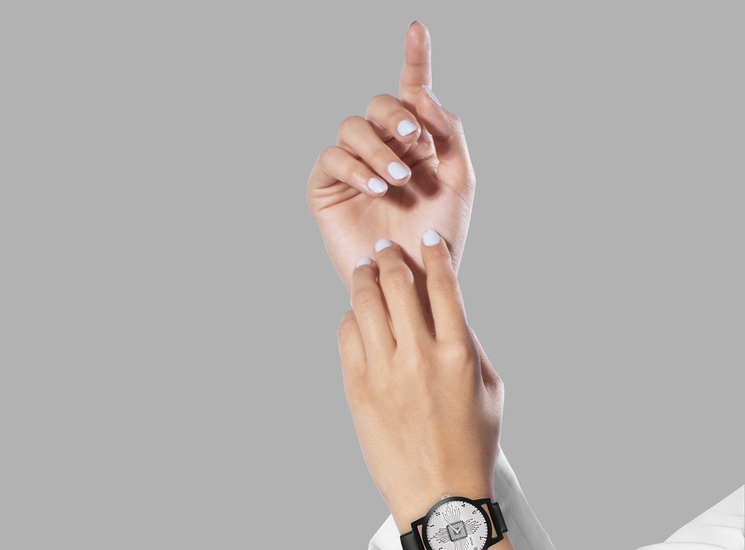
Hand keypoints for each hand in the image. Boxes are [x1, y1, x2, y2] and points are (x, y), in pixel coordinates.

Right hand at [308, 22, 474, 288]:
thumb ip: (448, 133)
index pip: (412, 94)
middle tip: (413, 141)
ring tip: (397, 180)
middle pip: (379, 105)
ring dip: (378, 148)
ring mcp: (354, 169)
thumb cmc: (438, 238)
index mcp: (417, 146)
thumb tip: (420, 93)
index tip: (418, 29)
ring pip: (353, 128)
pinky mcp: (328, 189)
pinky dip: (356, 167)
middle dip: (396, 116)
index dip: (414, 59)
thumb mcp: (458, 182)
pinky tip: (376, 188)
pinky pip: (333, 158)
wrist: (413, 282)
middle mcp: (384, 151)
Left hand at [337, 233, 502, 531]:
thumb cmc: (472, 446)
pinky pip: (347, 336)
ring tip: (364, 270)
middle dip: (390, 258)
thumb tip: (449, 313)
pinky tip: (357, 315)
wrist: (439, 496)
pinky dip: (351, 318)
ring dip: (364, 279)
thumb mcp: (490, 392)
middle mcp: (419, 356)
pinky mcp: (357, 390)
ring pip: (365, 304)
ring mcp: (384, 373)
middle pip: (397, 284)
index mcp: (458, 353)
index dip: (434, 254)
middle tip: (385, 250)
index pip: (444, 285)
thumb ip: (471, 347)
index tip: (428, 241)